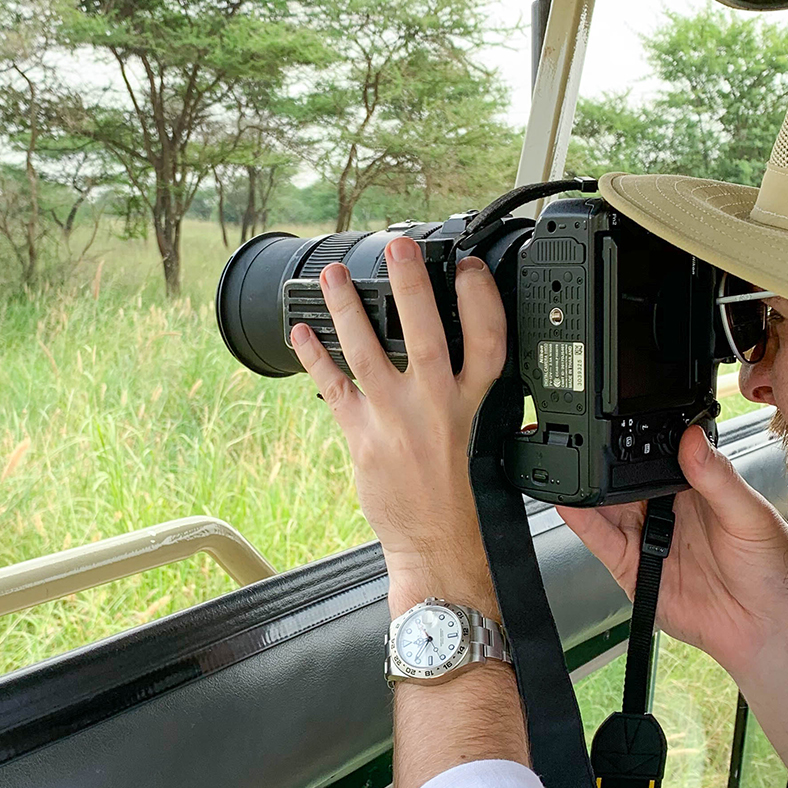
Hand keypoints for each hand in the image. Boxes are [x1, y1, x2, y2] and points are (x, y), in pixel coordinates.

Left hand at [289, 238, 505, 615]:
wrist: (432, 538)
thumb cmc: (450, 488)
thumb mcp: (470, 429)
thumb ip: (457, 386)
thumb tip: (436, 342)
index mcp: (470, 403)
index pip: (488, 340)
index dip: (482, 300)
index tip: (468, 268)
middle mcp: (436, 405)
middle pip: (428, 334)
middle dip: (412, 288)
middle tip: (399, 248)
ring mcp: (396, 419)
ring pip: (368, 352)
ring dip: (347, 310)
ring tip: (332, 277)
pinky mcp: (364, 436)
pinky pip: (334, 386)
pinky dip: (313, 357)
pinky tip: (300, 332)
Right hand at [560, 425, 787, 679]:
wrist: (766, 622)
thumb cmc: (770, 566)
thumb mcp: (748, 512)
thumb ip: (716, 476)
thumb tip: (693, 438)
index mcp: (693, 489)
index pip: (654, 458)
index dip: (636, 442)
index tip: (620, 423)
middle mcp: (665, 512)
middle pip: (622, 482)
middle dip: (601, 463)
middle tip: (586, 443)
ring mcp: (646, 540)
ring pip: (605, 509)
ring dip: (585, 491)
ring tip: (569, 470)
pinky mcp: (632, 570)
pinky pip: (601, 544)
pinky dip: (582, 524)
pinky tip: (571, 506)